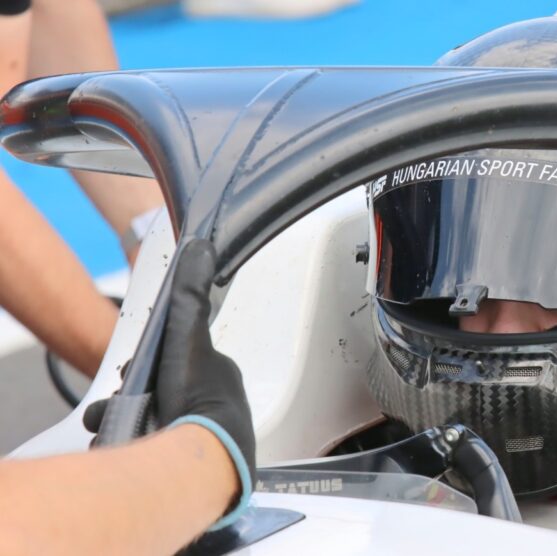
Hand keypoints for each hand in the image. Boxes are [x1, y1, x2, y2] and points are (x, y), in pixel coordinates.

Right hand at [84, 239, 254, 526]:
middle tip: (123, 400)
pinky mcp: (193, 463)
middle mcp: (217, 403)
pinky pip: (157, 448)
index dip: (145, 366)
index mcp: (219, 374)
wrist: (202, 457)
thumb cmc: (197, 394)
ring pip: (155, 419)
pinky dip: (137, 444)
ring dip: (129, 419)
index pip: (174, 361)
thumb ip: (189, 295)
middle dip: (133, 395)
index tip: (129, 373)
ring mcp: (206, 435)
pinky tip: (127, 444)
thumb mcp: (188, 334)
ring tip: (119, 423)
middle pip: (161, 391)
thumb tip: (200, 247)